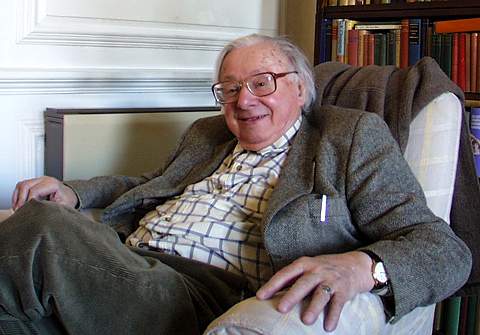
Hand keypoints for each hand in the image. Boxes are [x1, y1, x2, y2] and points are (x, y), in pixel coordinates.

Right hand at [12, 176, 77, 210]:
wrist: (69, 195)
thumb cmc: (67, 200)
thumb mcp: (64, 206)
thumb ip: (53, 208)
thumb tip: (42, 213)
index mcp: (52, 184)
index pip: (35, 190)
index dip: (28, 202)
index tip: (26, 211)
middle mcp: (44, 179)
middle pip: (25, 185)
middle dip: (20, 199)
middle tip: (19, 211)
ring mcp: (38, 180)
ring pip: (21, 185)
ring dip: (17, 198)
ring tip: (17, 209)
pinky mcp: (33, 183)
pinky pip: (20, 187)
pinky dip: (17, 196)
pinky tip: (17, 205)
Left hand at [256, 251, 374, 331]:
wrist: (356, 265)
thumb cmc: (325, 268)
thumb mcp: (308, 266)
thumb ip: (293, 278)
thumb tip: (271, 292)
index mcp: (304, 264)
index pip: (286, 274)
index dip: (273, 285)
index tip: (260, 296)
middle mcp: (317, 270)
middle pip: (303, 283)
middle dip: (292, 296)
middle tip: (280, 309)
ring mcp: (331, 280)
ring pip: (321, 294)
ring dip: (313, 308)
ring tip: (306, 321)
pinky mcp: (345, 290)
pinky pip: (338, 304)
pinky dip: (333, 316)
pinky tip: (328, 328)